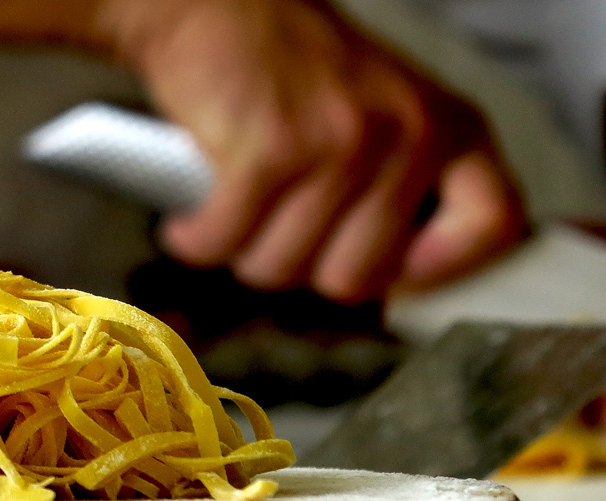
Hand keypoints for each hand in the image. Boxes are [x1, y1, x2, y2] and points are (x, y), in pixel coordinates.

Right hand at [100, 0, 526, 302]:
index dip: (433, 269)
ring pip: (283, 267)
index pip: (493, 226)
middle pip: (355, 277)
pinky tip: (192, 222)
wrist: (213, 9)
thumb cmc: (285, 72)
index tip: (380, 273)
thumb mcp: (378, 119)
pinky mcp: (272, 147)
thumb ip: (398, 192)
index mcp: (448, 126)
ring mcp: (341, 140)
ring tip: (232, 215)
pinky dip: (197, 240)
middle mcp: (407, 132)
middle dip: (298, 268)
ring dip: (239, 253)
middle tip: (274, 232)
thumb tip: (388, 287)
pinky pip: (228, 240)